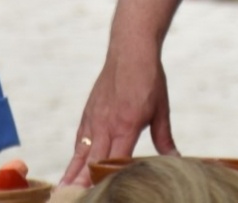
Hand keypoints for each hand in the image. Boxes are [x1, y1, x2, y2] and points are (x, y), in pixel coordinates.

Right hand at [59, 53, 177, 185]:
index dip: (106, 178)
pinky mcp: (88, 113)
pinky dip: (75, 157)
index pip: (114, 160)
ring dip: (71, 174)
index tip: (101, 191)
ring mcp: (94, 119)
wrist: (130, 51)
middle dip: (83, 182)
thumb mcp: (161, 110)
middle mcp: (106, 125)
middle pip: (91, 161)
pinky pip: (80, 141)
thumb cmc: (149, 80)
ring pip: (80, 153)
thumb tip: (176, 159)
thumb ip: (164, 139)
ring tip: (61, 191)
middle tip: (73, 198)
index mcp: (126, 126)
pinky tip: (70, 170)